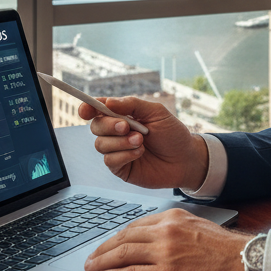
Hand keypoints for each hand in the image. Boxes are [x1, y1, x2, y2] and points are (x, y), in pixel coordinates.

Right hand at [78, 96, 208, 190]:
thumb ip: (132, 104)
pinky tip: (139, 152)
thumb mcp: (156, 112)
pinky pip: (110, 160)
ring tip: (141, 141)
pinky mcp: (121, 168)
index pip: (98, 109)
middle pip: (96, 126)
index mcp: (123, 115)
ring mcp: (117, 151)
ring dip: (120, 142)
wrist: (186, 159)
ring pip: (100, 144)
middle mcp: (117, 133)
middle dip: (109, 125)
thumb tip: (107, 102)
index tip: (85, 110)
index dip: (88, 108)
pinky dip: (124, 155)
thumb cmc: (172, 134)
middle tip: (126, 126)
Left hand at [83, 208, 251, 270]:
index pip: (135, 225)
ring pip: (122, 254)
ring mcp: (164, 253)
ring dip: (101, 262)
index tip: (107, 244)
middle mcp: (165, 231)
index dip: (116, 236)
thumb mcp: (198, 227)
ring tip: (90, 268)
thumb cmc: (226, 250)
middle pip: (124, 238)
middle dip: (103, 248)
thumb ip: (175, 230)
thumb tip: (156, 242)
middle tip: (90, 257)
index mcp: (173, 217)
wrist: (244, 262)